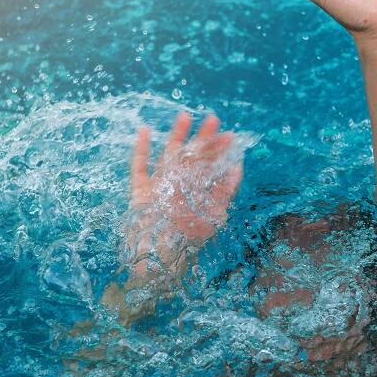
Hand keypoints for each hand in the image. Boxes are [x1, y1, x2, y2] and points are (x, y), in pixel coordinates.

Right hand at [128, 112, 242, 249]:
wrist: (159, 260)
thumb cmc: (187, 241)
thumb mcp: (213, 215)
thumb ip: (224, 191)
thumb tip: (237, 166)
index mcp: (197, 193)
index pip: (211, 167)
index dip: (220, 151)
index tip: (230, 135)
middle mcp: (180, 188)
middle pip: (192, 157)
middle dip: (203, 138)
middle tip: (214, 119)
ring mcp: (159, 187)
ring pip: (168, 156)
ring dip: (176, 136)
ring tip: (185, 116)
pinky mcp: (140, 192)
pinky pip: (139, 167)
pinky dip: (140, 150)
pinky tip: (143, 131)